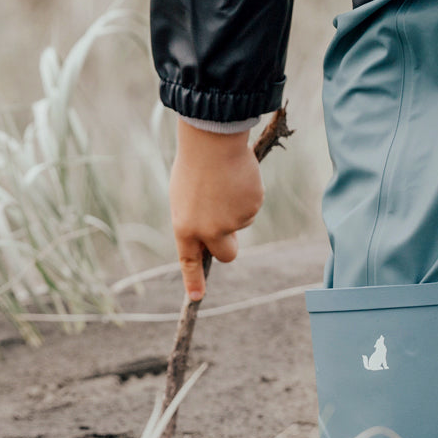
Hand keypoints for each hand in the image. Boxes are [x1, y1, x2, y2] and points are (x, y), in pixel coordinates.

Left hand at [169, 120, 263, 300]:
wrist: (212, 140)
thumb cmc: (194, 164)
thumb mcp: (184, 196)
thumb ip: (195, 219)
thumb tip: (213, 234)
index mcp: (186, 227)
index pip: (189, 261)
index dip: (193, 281)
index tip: (196, 297)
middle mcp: (210, 231)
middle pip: (227, 254)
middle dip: (230, 246)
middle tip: (229, 228)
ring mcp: (234, 221)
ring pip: (241, 222)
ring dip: (236, 206)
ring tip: (225, 180)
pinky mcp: (252, 207)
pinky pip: (252, 205)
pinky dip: (247, 193)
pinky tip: (237, 177)